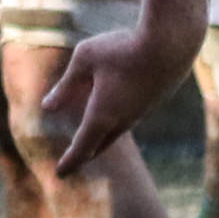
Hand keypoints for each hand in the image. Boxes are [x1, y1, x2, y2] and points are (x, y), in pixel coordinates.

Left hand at [34, 24, 178, 176]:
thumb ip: (65, 85)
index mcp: (102, 115)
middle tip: (74, 161)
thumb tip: (47, 107)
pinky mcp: (154, 100)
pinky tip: (115, 113)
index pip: (82, 147)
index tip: (60, 174)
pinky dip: (117, 123)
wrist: (171, 43)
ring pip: (117, 131)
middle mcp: (123, 120)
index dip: (69, 162)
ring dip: (101, 138)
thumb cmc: (123, 48)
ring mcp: (141, 111)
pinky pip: (130, 117)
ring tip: (91, 141)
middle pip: (99, 145)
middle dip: (85, 154)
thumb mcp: (85, 60)